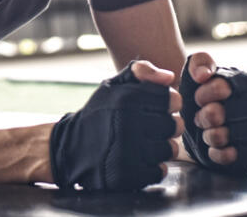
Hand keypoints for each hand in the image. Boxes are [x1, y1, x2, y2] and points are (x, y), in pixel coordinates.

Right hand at [50, 60, 183, 190]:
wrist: (71, 147)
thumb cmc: (98, 114)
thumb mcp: (112, 86)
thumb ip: (141, 72)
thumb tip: (169, 76)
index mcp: (127, 99)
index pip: (173, 99)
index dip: (168, 103)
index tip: (156, 107)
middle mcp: (129, 124)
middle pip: (175, 125)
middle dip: (166, 126)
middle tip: (150, 127)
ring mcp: (129, 151)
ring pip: (171, 149)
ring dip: (161, 147)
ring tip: (144, 143)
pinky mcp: (129, 175)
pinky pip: (160, 171)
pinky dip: (152, 167)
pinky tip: (138, 159)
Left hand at [179, 52, 246, 174]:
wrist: (209, 129)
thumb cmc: (203, 99)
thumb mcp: (197, 75)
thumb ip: (199, 62)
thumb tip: (203, 75)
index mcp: (246, 81)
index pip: (220, 86)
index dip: (202, 94)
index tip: (198, 99)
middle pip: (217, 113)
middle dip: (202, 117)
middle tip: (201, 118)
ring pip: (222, 135)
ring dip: (208, 135)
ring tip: (209, 131)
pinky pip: (230, 156)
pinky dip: (216, 153)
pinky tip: (217, 148)